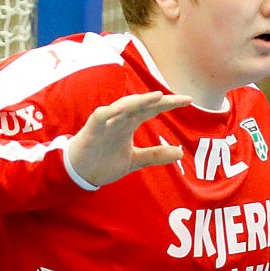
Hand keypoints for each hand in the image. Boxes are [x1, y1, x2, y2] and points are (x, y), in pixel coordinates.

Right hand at [63, 91, 190, 188]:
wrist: (81, 173)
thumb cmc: (105, 162)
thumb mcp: (135, 160)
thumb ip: (156, 155)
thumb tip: (180, 152)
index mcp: (130, 124)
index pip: (152, 109)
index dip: (169, 104)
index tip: (189, 100)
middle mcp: (120, 119)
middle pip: (142, 105)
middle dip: (160, 100)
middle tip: (180, 99)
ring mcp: (106, 122)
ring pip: (123, 107)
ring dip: (139, 101)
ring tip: (156, 97)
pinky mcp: (92, 129)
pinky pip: (101, 116)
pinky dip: (110, 112)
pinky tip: (122, 108)